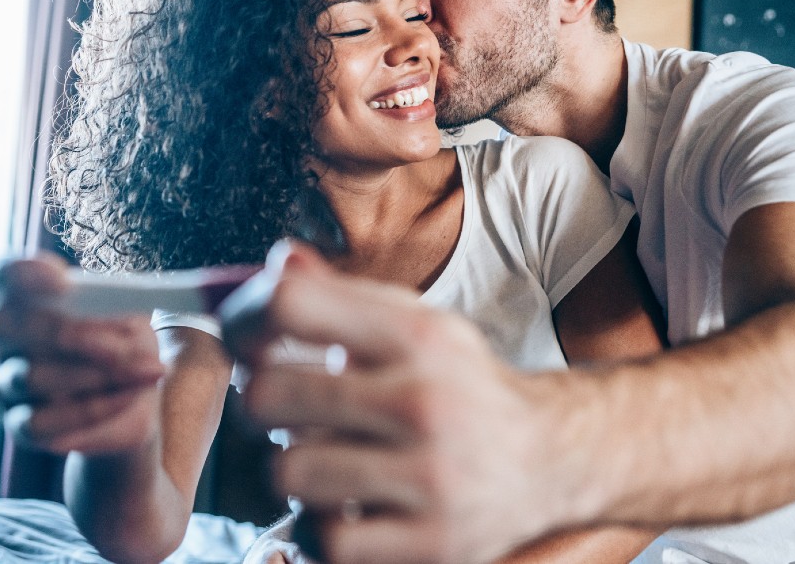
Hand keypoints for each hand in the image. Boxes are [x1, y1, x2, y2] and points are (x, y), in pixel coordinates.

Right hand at [0, 254, 165, 454]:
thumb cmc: (128, 345)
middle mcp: (6, 336)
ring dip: (96, 374)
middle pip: (8, 325)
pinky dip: (94, 408)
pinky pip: (44, 421)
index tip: (62, 279)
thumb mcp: (132, 319)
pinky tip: (130, 395)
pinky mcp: (22, 426)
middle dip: (69, 334)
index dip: (20, 272)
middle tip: (119, 345)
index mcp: (29, 296)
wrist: (138, 403)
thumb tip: (117, 314)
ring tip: (148, 370)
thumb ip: (119, 310)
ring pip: (33, 377)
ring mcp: (7, 381)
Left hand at [224, 242, 579, 563]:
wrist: (552, 459)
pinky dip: (323, 529)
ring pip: (290, 472)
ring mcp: (430, 476)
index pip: (288, 303)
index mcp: (417, 333)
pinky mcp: (433, 543)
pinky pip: (325, 540)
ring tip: (325, 462)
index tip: (246, 339)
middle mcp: (424, 398)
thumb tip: (276, 260)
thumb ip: (340, 295)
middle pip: (270, 394)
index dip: (243, 319)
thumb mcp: (415, 325)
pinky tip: (348, 508)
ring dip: (294, 471)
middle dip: (262, 403)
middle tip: (284, 410)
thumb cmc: (460, 386)